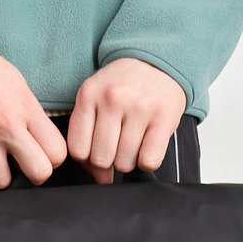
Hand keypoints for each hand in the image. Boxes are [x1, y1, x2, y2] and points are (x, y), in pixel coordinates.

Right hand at [0, 32, 66, 188]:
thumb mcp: (18, 85)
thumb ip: (32, 115)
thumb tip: (42, 143)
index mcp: (26, 108)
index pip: (57, 152)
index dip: (52, 158)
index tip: (42, 153)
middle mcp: (7, 125)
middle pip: (39, 173)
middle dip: (34, 173)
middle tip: (23, 164)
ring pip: (2, 182)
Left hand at [67, 58, 186, 183]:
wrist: (158, 61)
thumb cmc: (123, 88)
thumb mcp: (96, 101)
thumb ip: (88, 139)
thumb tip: (101, 180)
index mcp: (89, 94)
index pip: (78, 150)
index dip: (87, 156)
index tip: (97, 146)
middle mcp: (113, 98)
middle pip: (101, 159)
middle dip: (109, 159)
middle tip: (118, 143)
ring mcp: (140, 107)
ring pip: (125, 163)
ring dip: (129, 159)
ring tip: (134, 139)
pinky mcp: (164, 117)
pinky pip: (149, 161)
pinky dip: (148, 160)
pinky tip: (148, 144)